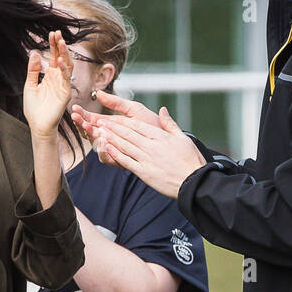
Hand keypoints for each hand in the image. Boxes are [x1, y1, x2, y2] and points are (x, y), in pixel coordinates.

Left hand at [23, 31, 71, 137]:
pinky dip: (63, 69)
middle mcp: (58, 79)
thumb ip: (33, 70)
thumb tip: (35, 52)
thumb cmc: (34, 108)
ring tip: (60, 42)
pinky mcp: (65, 93)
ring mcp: (63, 85)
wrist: (37, 125)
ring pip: (67, 65)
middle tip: (57, 33)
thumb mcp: (30, 85)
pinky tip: (59, 60)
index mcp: (50, 76)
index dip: (53, 45)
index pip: (54, 57)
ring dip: (65, 53)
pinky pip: (66, 78)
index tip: (51, 34)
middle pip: (62, 58)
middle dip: (60, 45)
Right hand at [72, 92, 165, 162]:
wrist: (166, 138)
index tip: (75, 108)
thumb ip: (116, 102)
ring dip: (91, 136)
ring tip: (88, 127)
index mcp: (112, 125)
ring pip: (96, 145)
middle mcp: (111, 138)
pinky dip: (103, 151)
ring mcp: (115, 149)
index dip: (83, 115)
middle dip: (82, 125)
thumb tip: (98, 93)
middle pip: (91, 133)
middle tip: (76, 117)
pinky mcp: (121, 160)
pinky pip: (108, 159)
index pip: (93, 120)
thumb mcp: (133, 109)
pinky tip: (102, 142)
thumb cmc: (152, 122)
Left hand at [83, 106, 205, 197]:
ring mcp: (146, 159)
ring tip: (99, 132)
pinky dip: (116, 154)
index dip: (121, 121)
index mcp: (160, 136)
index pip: (136, 125)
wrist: (193, 181)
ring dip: (110, 138)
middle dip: (111, 127)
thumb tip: (162, 110)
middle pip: (127, 134)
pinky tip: (107, 149)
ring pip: (125, 146)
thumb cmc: (190, 160)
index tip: (111, 117)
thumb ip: (169, 124)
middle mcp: (151, 146)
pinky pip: (127, 161)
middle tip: (98, 121)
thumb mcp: (182, 137)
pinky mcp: (144, 172)